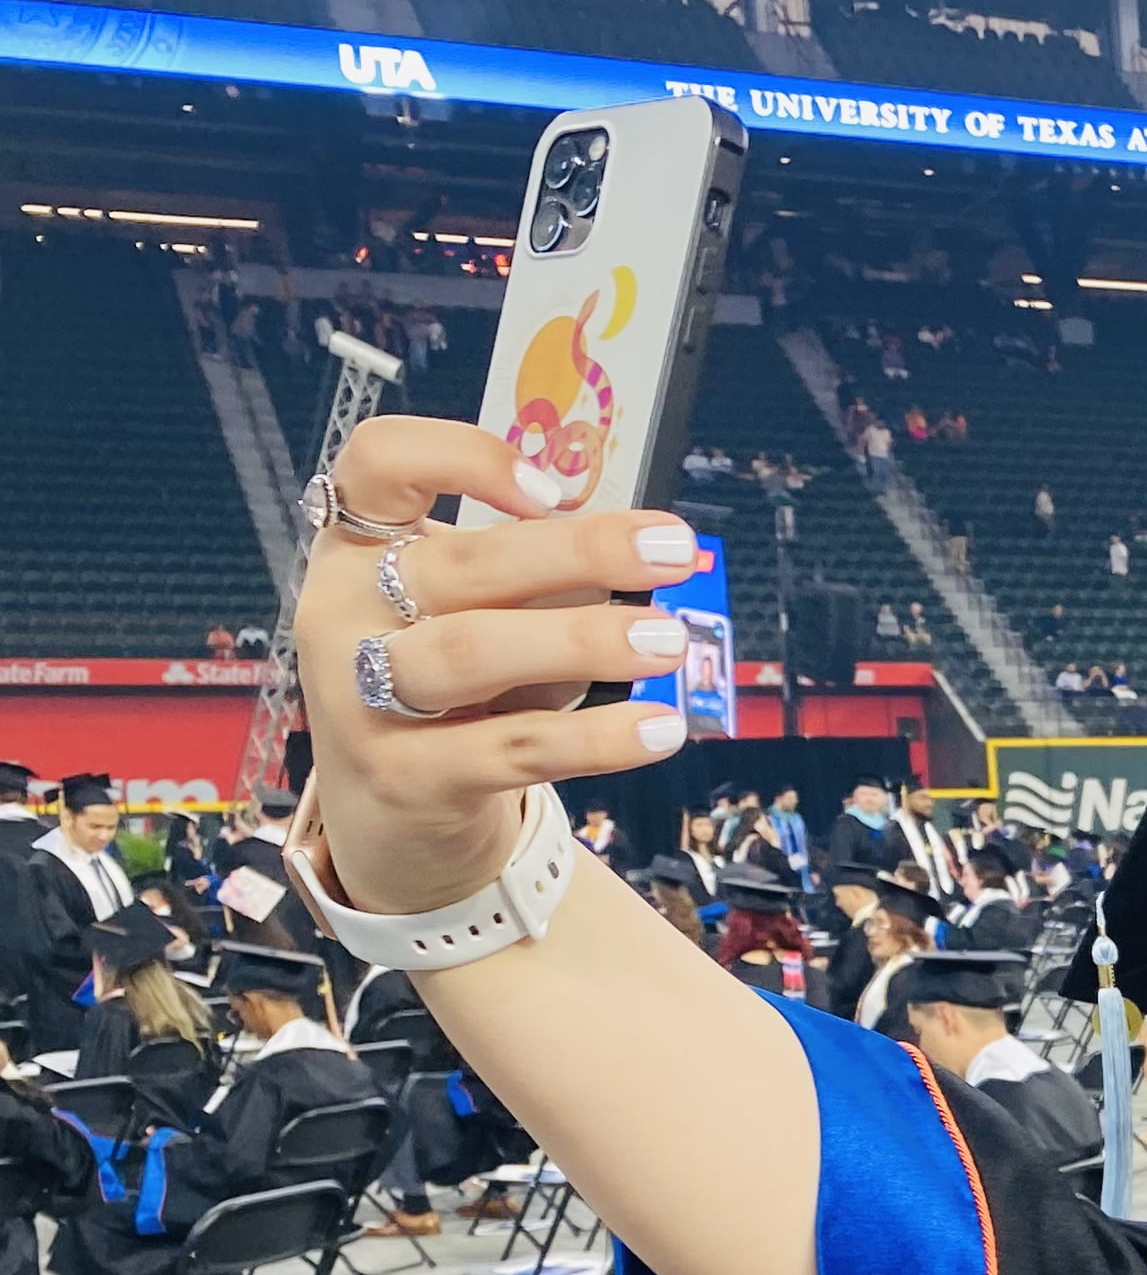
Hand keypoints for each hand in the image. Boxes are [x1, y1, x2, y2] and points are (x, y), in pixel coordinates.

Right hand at [295, 419, 704, 909]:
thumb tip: (641, 547)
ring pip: (472, 653)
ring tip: (668, 639)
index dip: (462, 457)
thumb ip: (542, 578)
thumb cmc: (454, 693)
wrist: (391, 818)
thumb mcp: (484, 618)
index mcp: (357, 547)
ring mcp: (360, 697)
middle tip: (674, 550)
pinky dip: (593, 739)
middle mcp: (343, 612)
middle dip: (578, 551)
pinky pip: (509, 749)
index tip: (554, 488)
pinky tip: (660, 729)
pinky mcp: (405, 778)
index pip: (379, 462)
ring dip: (580, 641)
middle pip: (456, 563)